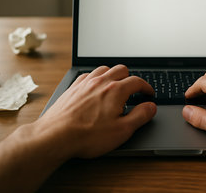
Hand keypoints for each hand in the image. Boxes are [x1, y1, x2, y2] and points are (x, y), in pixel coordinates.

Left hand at [36, 65, 156, 157]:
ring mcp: (85, 83)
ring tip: (116, 85)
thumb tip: (150, 107)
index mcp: (116, 90)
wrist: (55, 136)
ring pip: (104, 69)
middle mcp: (100, 82)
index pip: (137, 81)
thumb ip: (140, 116)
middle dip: (131, 78)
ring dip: (113, 74)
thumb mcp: (122, 130)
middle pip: (121, 69)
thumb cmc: (87, 135)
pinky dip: (96, 78)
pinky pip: (88, 74)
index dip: (146, 87)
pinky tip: (95, 87)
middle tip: (134, 90)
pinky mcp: (72, 88)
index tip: (148, 93)